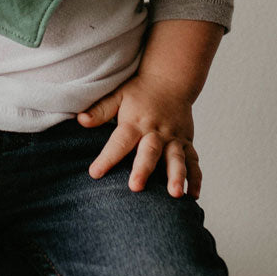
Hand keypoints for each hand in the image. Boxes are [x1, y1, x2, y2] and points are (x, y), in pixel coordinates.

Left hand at [78, 75, 201, 197]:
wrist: (171, 79)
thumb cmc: (139, 92)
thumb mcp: (118, 95)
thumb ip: (100, 110)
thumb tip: (81, 120)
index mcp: (135, 123)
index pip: (120, 142)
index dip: (107, 158)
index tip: (95, 173)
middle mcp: (156, 132)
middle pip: (150, 152)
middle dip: (143, 170)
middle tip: (136, 188)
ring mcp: (174, 138)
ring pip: (176, 159)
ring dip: (176, 176)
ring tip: (175, 194)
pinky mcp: (187, 143)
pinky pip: (193, 162)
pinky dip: (195, 179)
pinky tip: (193, 196)